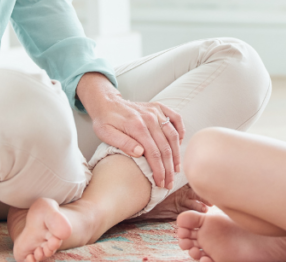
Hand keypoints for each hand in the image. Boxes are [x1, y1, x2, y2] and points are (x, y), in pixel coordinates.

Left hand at [76, 73, 185, 188]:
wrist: (106, 102)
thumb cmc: (105, 121)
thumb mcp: (106, 134)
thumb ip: (123, 143)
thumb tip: (139, 153)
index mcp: (137, 126)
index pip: (153, 153)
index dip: (159, 170)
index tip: (161, 183)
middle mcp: (149, 117)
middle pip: (165, 147)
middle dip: (169, 168)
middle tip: (169, 183)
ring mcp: (155, 111)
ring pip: (173, 136)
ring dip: (176, 154)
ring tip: (176, 169)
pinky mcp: (158, 107)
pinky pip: (176, 118)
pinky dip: (180, 131)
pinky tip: (179, 143)